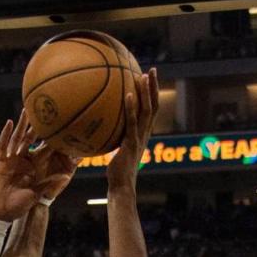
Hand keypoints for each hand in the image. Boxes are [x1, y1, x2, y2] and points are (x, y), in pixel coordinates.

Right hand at [0, 115, 68, 221]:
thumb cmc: (18, 206)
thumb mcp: (36, 193)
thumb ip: (48, 183)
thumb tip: (65, 176)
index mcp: (33, 168)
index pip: (44, 150)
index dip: (51, 139)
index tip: (59, 126)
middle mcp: (23, 161)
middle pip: (31, 140)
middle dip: (36, 126)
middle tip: (43, 110)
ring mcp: (11, 161)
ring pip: (17, 139)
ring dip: (21, 125)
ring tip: (26, 110)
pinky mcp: (0, 163)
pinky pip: (3, 146)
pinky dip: (5, 135)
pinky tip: (9, 123)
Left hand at [108, 69, 158, 191]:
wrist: (121, 187)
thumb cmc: (117, 172)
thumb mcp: (116, 151)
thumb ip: (115, 139)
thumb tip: (102, 128)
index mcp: (143, 135)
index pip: (151, 110)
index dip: (152, 94)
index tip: (149, 78)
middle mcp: (144, 134)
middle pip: (153, 106)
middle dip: (153, 87)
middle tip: (152, 70)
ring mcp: (139, 138)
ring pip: (147, 111)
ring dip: (146, 92)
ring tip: (142, 75)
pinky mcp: (131, 144)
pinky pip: (132, 122)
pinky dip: (131, 107)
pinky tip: (128, 94)